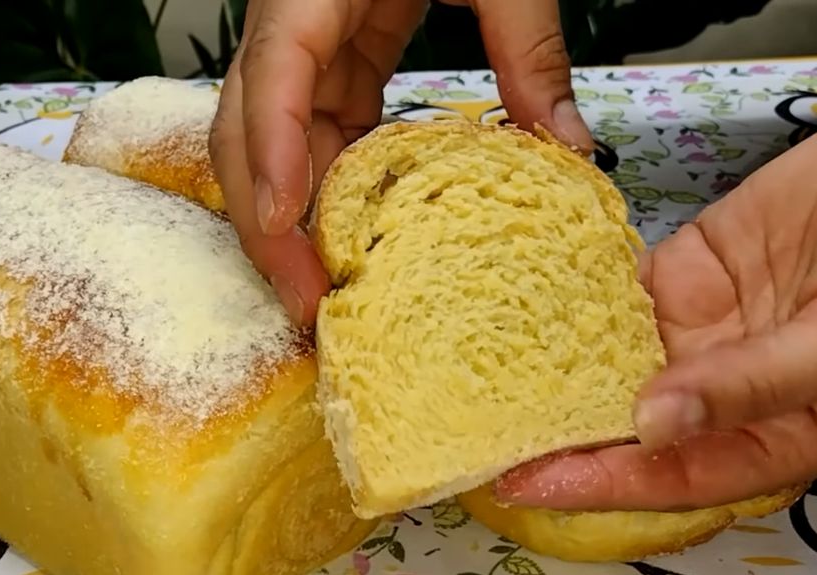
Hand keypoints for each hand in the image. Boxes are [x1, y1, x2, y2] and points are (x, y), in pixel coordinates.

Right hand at [209, 0, 593, 324]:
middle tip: (310, 305)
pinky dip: (334, 191)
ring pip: (273, 144)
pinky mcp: (338, 57)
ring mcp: (309, 43)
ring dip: (295, 223)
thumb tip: (569, 151)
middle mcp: (294, 19)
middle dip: (268, 222)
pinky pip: (320, 133)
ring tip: (329, 297)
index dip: (272, 150)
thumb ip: (529, 46)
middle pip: (247, 127)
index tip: (288, 223)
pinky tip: (357, 243)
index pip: (275, 69)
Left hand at [495, 90, 816, 511]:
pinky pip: (613, 299)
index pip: (676, 477)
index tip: (529, 484)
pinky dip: (567, 306)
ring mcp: (700, 335)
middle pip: (629, 433)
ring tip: (477, 383)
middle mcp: (727, 395)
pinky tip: (515, 311)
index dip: (602, 485)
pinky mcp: (682, 278)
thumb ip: (759, 384)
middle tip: (479, 441)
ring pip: (611, 368)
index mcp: (779, 434)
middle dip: (559, 441)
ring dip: (551, 378)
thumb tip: (656, 425)